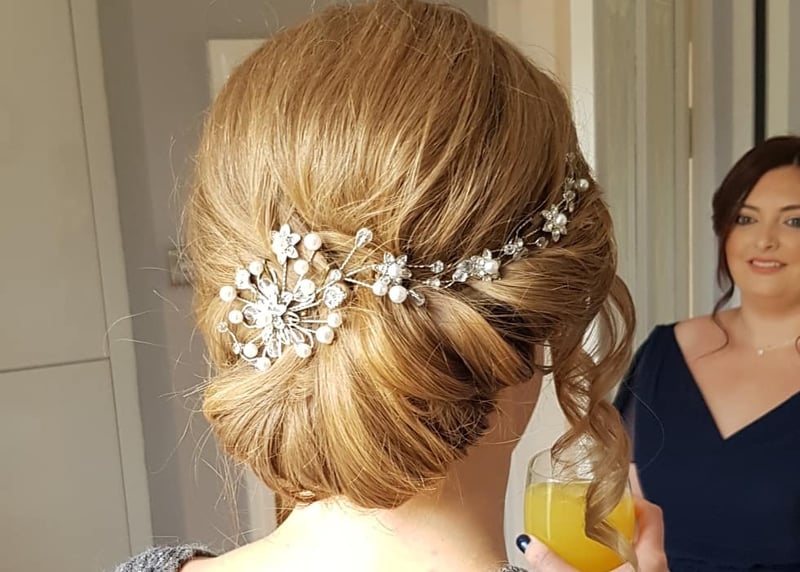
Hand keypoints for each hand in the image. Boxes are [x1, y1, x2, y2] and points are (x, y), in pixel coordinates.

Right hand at [516, 496, 668, 571]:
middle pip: (640, 531)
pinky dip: (610, 563)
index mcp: (651, 559)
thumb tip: (529, 545)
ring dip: (613, 541)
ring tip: (588, 533)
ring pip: (633, 553)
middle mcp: (655, 570)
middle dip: (618, 516)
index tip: (616, 482)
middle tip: (595, 504)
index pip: (651, 513)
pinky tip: (589, 565)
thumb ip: (553, 565)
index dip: (634, 494)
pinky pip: (626, 571)